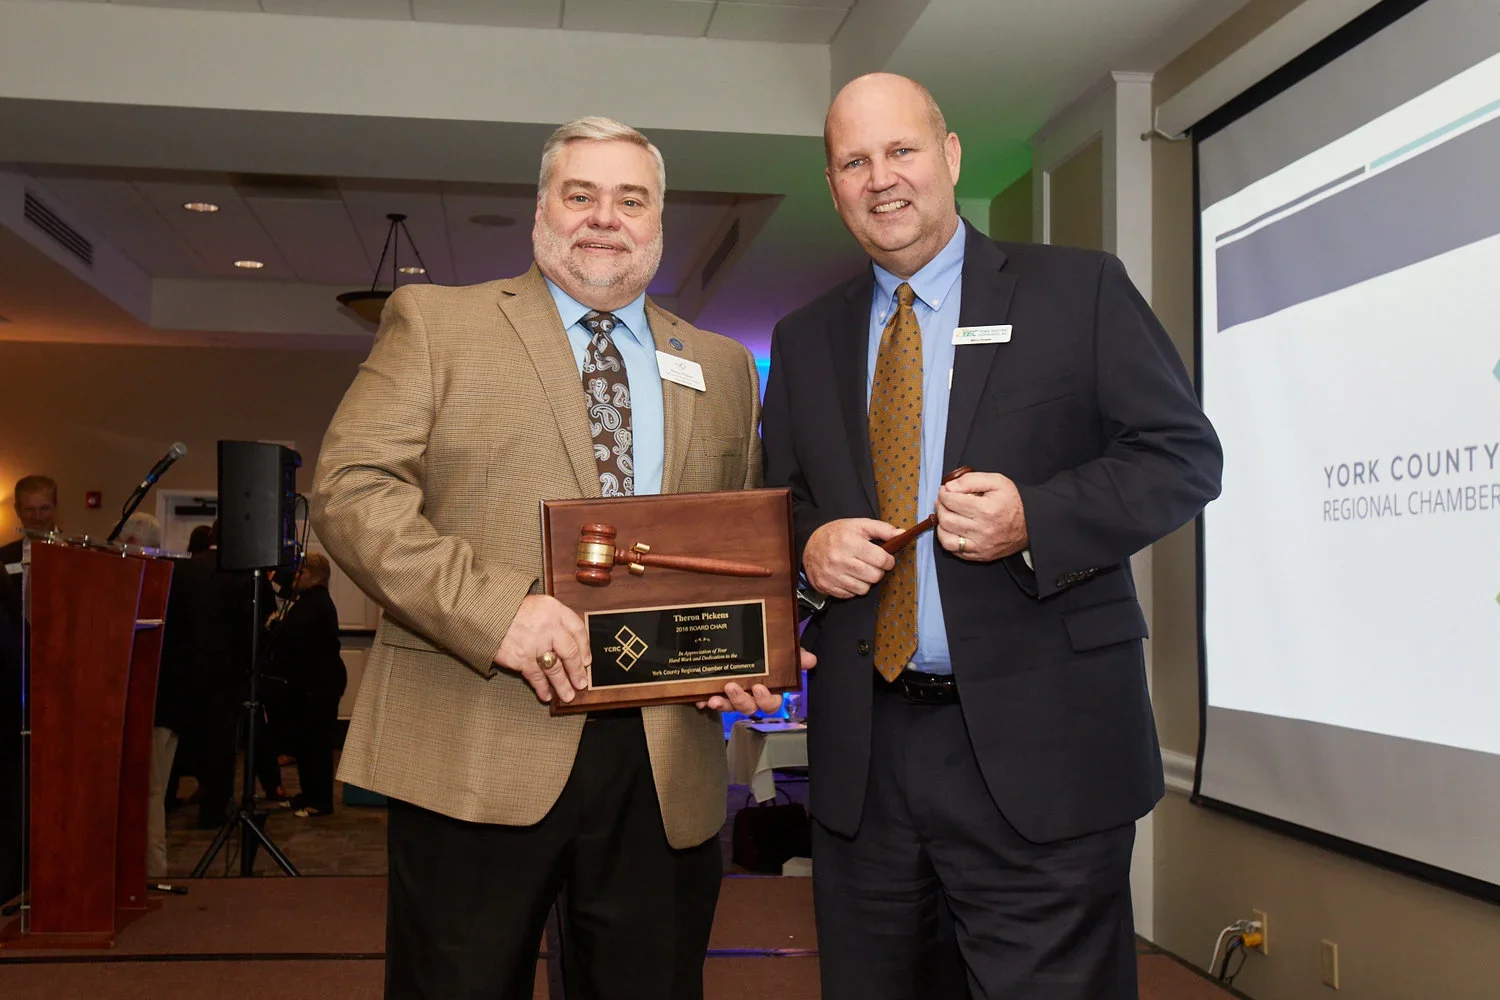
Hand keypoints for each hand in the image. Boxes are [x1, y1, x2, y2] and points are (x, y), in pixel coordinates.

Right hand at [493, 595, 590, 703]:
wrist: (484, 613)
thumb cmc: (510, 608)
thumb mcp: (537, 604)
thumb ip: (554, 619)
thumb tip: (570, 642)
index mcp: (554, 610)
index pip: (578, 629)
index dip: (585, 647)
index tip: (587, 661)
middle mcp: (548, 626)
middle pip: (570, 652)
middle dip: (577, 670)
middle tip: (582, 682)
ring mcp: (535, 643)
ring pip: (555, 669)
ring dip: (563, 684)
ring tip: (568, 695)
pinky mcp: (521, 658)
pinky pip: (536, 676)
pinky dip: (542, 688)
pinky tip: (546, 695)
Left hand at [697, 648, 815, 712]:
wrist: (744, 643)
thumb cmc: (768, 654)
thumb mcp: (782, 651)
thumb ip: (795, 656)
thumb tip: (811, 659)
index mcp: (769, 690)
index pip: (771, 702)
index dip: (765, 699)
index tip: (759, 688)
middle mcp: (751, 696)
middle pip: (749, 707)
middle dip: (740, 700)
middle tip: (732, 688)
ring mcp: (733, 695)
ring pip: (730, 706)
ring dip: (723, 704)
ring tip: (714, 697)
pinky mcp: (717, 692)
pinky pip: (711, 700)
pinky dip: (705, 700)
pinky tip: (700, 698)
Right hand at [803, 518, 899, 597]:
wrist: (809, 545)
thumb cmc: (837, 534)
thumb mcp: (859, 525)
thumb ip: (882, 529)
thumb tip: (902, 534)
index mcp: (849, 542)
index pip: (881, 559)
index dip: (888, 561)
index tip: (885, 559)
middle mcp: (839, 560)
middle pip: (874, 576)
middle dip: (878, 571)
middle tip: (872, 564)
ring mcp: (832, 575)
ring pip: (864, 589)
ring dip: (866, 581)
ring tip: (859, 570)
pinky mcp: (826, 586)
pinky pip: (850, 595)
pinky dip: (853, 588)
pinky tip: (848, 576)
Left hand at [934, 471, 1027, 561]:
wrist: (1031, 524)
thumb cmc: (1012, 501)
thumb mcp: (997, 481)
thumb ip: (970, 480)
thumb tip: (949, 487)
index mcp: (986, 510)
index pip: (951, 501)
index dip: (944, 493)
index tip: (945, 490)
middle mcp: (982, 530)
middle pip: (946, 518)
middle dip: (940, 506)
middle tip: (943, 500)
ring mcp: (980, 545)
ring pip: (945, 537)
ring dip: (941, 523)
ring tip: (946, 514)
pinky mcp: (979, 555)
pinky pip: (953, 550)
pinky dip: (947, 538)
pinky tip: (952, 528)